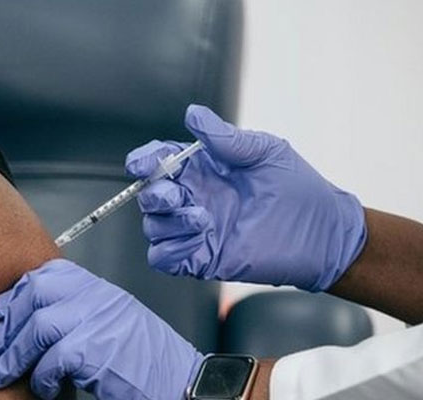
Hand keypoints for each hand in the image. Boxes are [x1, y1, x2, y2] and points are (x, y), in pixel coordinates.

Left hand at [0, 259, 202, 399]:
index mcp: (98, 288)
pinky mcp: (98, 351)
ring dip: (12, 356)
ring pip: (38, 327)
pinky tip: (42, 387)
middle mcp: (98, 297)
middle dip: (6, 322)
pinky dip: (40, 376)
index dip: (15, 294)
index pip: (47, 274)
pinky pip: (53, 359)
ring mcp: (99, 320)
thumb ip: (75, 310)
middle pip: (36, 293)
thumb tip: (29, 319)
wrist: (179, 379)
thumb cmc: (143, 356)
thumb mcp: (108, 320)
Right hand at [125, 105, 365, 290]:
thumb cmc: (298, 189)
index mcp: (204, 170)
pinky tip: (196, 238)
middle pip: (150, 196)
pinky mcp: (203, 258)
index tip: (141, 164)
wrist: (323, 233)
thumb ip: (226, 138)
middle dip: (153, 193)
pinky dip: (168, 250)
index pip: (160, 161)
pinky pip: (164, 257)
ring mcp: (197, 230)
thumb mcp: (265, 152)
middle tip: (177, 194)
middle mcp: (195, 198)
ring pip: (154, 226)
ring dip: (166, 222)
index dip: (145, 161)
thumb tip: (193, 114)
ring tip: (201, 218)